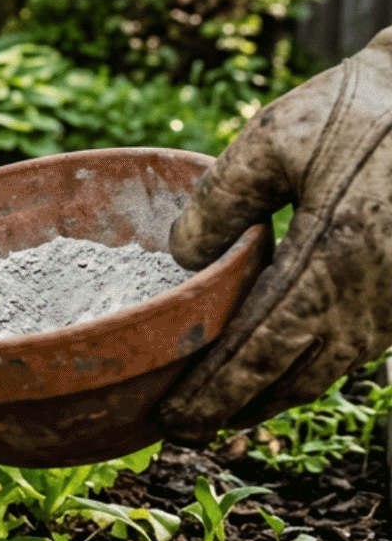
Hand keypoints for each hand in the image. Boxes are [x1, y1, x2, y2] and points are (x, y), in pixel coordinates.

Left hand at [158, 28, 391, 443]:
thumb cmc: (364, 108)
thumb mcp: (278, 138)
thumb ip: (221, 197)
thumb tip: (182, 258)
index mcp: (333, 260)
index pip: (260, 350)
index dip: (213, 391)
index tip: (171, 416)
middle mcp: (369, 296)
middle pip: (292, 378)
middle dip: (234, 411)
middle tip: (182, 432)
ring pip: (328, 372)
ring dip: (273, 397)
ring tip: (224, 413)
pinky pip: (354, 348)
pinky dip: (310, 369)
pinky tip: (280, 370)